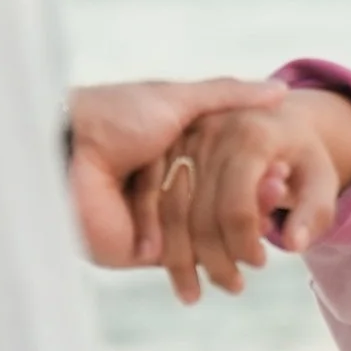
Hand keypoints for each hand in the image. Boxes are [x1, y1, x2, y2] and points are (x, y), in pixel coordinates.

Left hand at [68, 81, 286, 267]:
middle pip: (218, 206)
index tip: (283, 174)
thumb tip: (279, 89)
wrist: (67, 152)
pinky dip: (207, 259)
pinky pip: (181, 260)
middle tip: (279, 201)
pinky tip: (236, 258)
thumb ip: (227, 96)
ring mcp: (152, 221)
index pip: (225, 170)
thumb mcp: (178, 99)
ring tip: (262, 233)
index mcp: (171, 151)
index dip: (254, 175)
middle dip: (250, 209)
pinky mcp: (138, 252)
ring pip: (205, 237)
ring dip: (234, 238)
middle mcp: (162, 186)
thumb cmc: (115, 116)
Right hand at [148, 90, 350, 305]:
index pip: (236, 206)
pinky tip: (165, 267)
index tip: (260, 264)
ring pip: (169, 210)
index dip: (244, 245)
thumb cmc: (302, 156)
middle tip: (234, 287)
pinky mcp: (163, 147)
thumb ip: (315, 211)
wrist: (275, 116)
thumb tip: (293, 245)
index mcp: (251, 136)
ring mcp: (182, 139)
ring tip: (193, 294)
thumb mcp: (323, 178)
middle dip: (212, 260)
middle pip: (199, 212)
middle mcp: (210, 133)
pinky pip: (151, 201)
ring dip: (178, 259)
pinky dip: (155, 237)